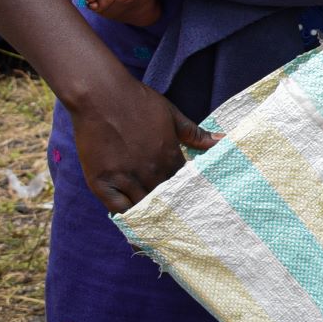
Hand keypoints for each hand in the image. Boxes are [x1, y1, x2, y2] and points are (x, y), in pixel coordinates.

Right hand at [68, 75, 218, 213]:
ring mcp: (124, 178)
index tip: (193, 199)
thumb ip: (195, 133)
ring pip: (143, 207)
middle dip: (173, 207)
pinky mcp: (101, 182)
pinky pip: (116, 209)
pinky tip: (134, 223)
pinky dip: (126, 216)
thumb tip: (222, 141)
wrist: (100, 95)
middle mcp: (149, 171)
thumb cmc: (137, 101)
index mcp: (168, 156)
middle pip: (166, 199)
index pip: (185, 184)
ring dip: (152, 215)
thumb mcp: (172, 114)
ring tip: (160, 226)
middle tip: (179, 218)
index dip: (188, 192)